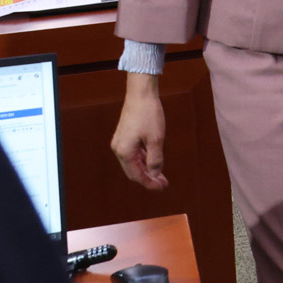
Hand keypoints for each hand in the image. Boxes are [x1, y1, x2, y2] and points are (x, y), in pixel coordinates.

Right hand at [111, 73, 168, 189]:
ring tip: (161, 175)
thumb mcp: (156, 139)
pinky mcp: (124, 136)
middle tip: (163, 184)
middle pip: (133, 171)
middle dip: (148, 178)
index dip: (150, 183)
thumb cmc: (149, 115)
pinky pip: (134, 154)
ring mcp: (120, 142)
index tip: (162, 187)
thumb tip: (155, 174)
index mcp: (125, 152)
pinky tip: (154, 161)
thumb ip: (155, 159)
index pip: (137, 175)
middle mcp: (119, 149)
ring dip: (146, 169)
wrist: (141, 94)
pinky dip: (143, 160)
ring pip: (133, 162)